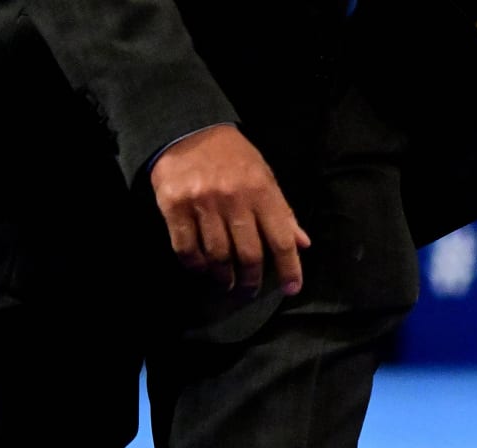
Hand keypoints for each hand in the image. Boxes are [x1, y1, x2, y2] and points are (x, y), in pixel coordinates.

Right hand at [149, 125, 310, 295]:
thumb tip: (302, 244)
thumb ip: (282, 211)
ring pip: (217, 256)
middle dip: (252, 280)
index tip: (292, 288)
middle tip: (249, 289)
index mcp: (261, 191)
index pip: (281, 239)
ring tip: (225, 282)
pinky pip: (186, 248)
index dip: (290, 268)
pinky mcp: (174, 206)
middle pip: (248, 255)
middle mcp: (233, 199)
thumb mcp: (264, 176)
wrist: (186, 128)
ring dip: (223, 276)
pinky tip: (201, 268)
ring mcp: (202, 203)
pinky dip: (195, 265)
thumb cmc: (231, 156)